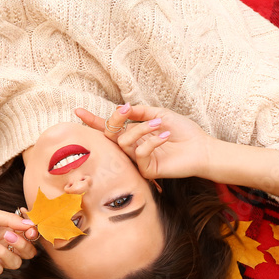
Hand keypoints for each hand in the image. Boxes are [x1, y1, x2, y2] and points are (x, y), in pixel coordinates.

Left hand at [0, 204, 38, 276]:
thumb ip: (12, 220)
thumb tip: (32, 224)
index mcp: (7, 228)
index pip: (29, 237)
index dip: (33, 236)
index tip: (30, 232)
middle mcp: (4, 243)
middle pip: (27, 253)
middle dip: (21, 245)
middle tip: (7, 235)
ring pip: (14, 263)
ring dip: (3, 253)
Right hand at [75, 103, 213, 180]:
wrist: (201, 148)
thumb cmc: (183, 132)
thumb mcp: (159, 114)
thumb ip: (139, 112)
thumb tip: (122, 108)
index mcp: (134, 135)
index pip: (110, 128)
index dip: (94, 121)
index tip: (78, 111)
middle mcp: (132, 148)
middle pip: (111, 135)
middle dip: (114, 121)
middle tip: (125, 111)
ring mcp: (138, 160)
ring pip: (124, 142)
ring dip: (141, 129)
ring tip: (159, 124)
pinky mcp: (146, 170)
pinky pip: (139, 153)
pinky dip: (151, 141)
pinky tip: (165, 136)